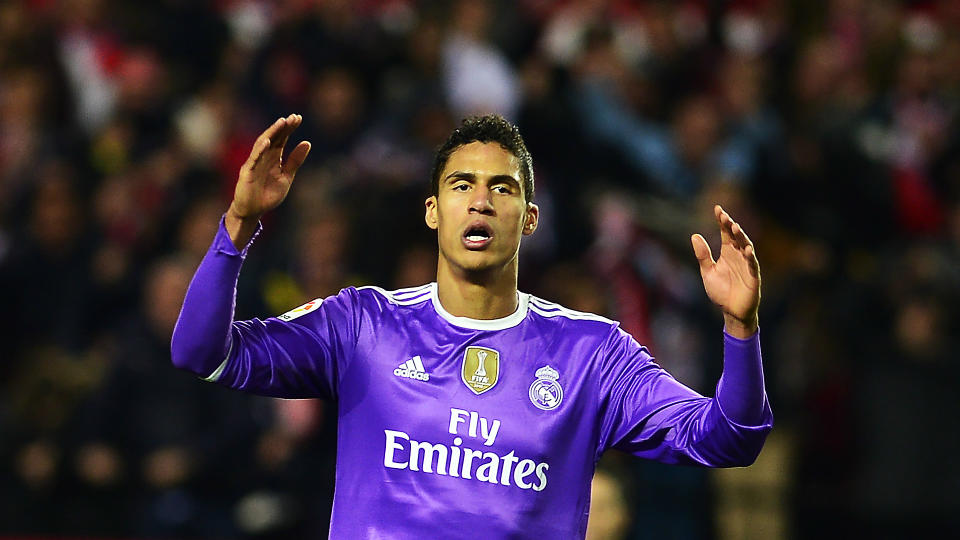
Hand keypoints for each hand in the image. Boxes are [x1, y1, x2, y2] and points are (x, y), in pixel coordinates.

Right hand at [226, 114, 310, 245]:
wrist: (253, 211)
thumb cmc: (268, 194)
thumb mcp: (286, 177)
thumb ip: (295, 161)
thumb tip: (307, 142)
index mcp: (274, 158)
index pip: (282, 139)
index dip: (289, 128)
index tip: (298, 118)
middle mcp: (264, 157)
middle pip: (274, 138)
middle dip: (283, 127)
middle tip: (293, 117)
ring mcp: (255, 163)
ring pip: (263, 144)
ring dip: (272, 133)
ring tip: (281, 122)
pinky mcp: (248, 172)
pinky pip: (254, 159)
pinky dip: (260, 150)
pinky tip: (267, 141)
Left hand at [691, 205, 760, 337]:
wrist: (731, 312)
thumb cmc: (721, 291)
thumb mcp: (708, 272)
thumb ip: (703, 255)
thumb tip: (694, 235)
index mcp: (727, 252)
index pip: (725, 233)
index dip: (722, 221)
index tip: (717, 209)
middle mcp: (738, 255)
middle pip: (735, 236)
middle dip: (730, 225)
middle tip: (724, 216)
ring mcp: (747, 264)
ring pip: (746, 246)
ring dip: (741, 237)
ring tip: (735, 227)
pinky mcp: (753, 276)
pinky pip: (753, 264)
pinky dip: (750, 257)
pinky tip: (747, 250)